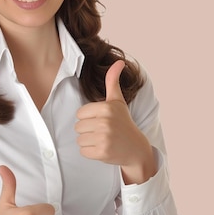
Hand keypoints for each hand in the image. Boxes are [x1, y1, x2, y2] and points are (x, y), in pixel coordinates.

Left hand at [75, 60, 156, 183]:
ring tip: (103, 140)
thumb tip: (118, 61)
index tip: (101, 121)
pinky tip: (103, 149)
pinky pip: (83, 152)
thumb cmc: (123, 123)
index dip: (88, 118)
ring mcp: (104, 138)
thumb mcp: (117, 101)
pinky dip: (90, 153)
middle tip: (103, 132)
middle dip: (88, 131)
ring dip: (88, 142)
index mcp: (107, 108)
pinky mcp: (102, 152)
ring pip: (79, 140)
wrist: (136, 148)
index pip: (79, 114)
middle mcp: (106, 122)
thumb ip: (112, 81)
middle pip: (78, 127)